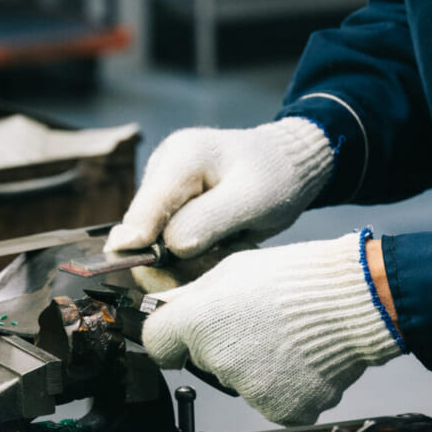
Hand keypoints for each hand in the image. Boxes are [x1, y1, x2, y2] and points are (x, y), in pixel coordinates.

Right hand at [106, 118, 332, 257]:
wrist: (289, 169)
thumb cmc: (275, 178)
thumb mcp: (249, 200)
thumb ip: (206, 221)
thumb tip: (167, 248)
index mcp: (178, 158)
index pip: (142, 214)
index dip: (145, 249)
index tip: (166, 274)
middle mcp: (162, 173)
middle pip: (145, 236)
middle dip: (179, 259)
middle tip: (223, 257)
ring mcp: (165, 193)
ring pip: (159, 247)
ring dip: (194, 259)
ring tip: (233, 245)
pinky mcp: (173, 212)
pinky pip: (175, 248)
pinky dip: (201, 255)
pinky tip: (227, 244)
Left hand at [142, 231, 405, 424]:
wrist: (359, 301)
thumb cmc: (300, 277)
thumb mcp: (235, 269)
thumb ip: (192, 295)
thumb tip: (164, 309)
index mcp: (199, 322)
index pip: (158, 345)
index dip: (176, 335)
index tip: (194, 330)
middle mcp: (219, 363)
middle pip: (205, 363)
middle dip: (225, 347)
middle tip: (262, 322)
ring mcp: (252, 393)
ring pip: (242, 384)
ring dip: (259, 368)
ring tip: (290, 338)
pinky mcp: (285, 412)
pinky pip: (276, 402)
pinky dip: (289, 386)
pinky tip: (305, 359)